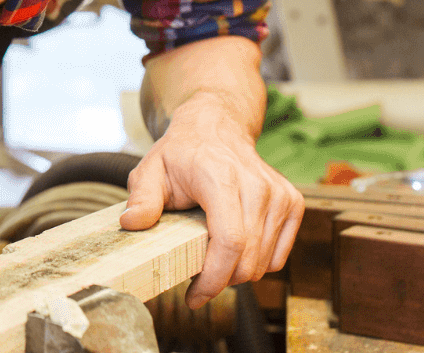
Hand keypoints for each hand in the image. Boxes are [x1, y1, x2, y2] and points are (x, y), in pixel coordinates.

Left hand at [118, 91, 301, 307]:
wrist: (217, 126)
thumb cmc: (182, 152)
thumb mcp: (151, 169)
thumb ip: (142, 198)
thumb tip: (131, 223)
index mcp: (222, 178)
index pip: (230, 242)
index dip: (214, 279)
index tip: (194, 297)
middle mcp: (257, 186)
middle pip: (248, 259)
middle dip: (221, 281)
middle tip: (196, 280)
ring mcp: (280, 194)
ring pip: (265, 262)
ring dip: (237, 273)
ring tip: (212, 261)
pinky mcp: (292, 203)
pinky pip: (279, 255)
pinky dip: (258, 263)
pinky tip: (235, 251)